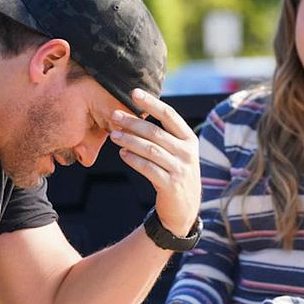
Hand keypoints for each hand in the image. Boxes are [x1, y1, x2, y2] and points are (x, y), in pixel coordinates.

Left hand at [110, 89, 199, 236]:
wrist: (184, 210)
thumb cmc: (175, 175)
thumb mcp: (178, 153)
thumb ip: (164, 136)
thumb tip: (135, 116)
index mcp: (189, 139)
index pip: (169, 115)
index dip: (151, 103)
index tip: (134, 93)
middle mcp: (187, 152)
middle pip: (156, 132)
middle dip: (133, 122)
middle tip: (114, 116)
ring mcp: (180, 169)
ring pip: (150, 149)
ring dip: (130, 141)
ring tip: (113, 135)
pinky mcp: (170, 185)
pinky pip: (148, 168)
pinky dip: (134, 160)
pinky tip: (122, 154)